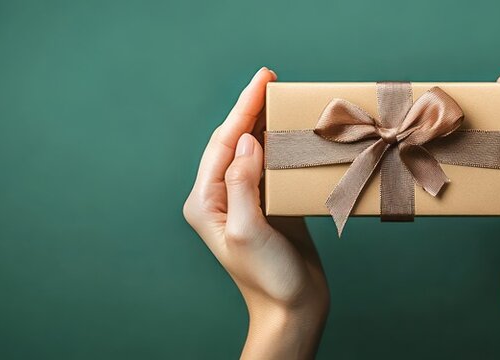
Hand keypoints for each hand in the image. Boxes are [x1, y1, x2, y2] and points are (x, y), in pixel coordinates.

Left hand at [183, 67, 328, 358]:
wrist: (292, 308)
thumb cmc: (267, 277)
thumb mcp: (248, 230)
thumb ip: (242, 184)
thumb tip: (246, 141)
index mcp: (206, 201)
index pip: (224, 143)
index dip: (243, 108)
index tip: (262, 80)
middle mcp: (221, 197)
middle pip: (234, 140)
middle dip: (251, 109)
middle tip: (271, 78)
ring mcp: (246, 200)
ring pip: (253, 150)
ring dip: (266, 124)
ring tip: (282, 98)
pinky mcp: (269, 206)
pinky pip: (272, 166)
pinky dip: (281, 145)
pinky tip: (293, 132)